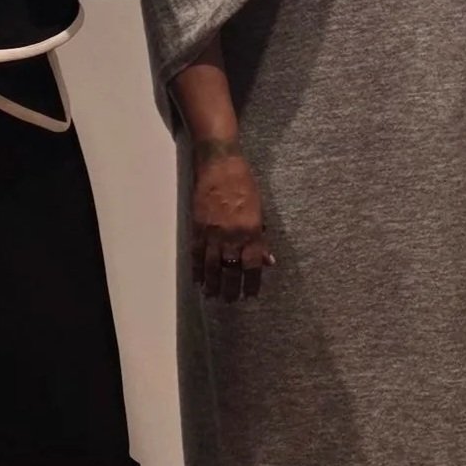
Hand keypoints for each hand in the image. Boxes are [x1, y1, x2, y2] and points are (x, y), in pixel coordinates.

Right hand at [190, 141, 273, 301]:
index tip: (251, 294)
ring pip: (211, 266)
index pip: (252, 264)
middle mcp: (232, 235)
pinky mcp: (197, 228)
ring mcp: (212, 233)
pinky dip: (197, 269)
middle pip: (230, 270)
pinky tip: (198, 280)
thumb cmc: (245, 183)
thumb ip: (262, 236)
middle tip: (230, 301)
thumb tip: (268, 260)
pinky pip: (196, 255)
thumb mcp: (260, 208)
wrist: (220, 164)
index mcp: (251, 230)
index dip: (252, 282)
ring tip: (213, 296)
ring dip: (212, 284)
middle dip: (230, 288)